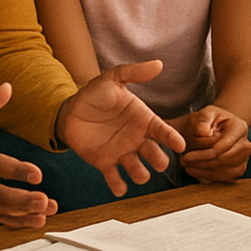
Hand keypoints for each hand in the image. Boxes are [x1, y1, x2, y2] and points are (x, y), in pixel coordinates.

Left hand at [56, 60, 185, 195]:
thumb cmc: (95, 93)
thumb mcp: (113, 79)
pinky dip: (119, 186)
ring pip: (139, 171)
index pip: (163, 131)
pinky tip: (119, 186)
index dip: (172, 139)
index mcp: (143, 120)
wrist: (70, 110)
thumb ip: (134, 72)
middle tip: (156, 161)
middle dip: (159, 161)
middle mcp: (137, 139)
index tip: (180, 146)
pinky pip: (116, 180)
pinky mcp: (105, 164)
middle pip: (156, 156)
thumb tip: (158, 64)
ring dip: (141, 175)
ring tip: (137, 171)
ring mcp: (122, 153)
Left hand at [177, 106, 250, 182]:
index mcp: (240, 128)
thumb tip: (202, 131)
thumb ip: (203, 119)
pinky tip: (196, 171)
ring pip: (224, 172)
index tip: (185, 157)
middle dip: (201, 164)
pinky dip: (209, 177)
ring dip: (204, 172)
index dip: (202, 154)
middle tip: (183, 163)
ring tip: (187, 167)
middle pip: (223, 160)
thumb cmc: (210, 120)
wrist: (217, 127)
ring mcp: (244, 159)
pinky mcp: (239, 169)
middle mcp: (246, 145)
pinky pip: (225, 178)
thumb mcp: (205, 113)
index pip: (221, 147)